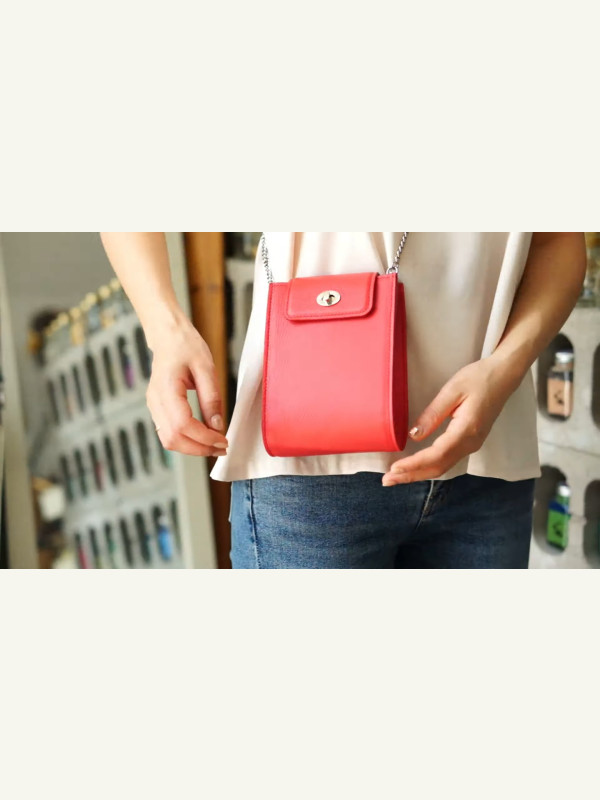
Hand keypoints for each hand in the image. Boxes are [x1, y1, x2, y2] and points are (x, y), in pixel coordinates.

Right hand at [145, 320, 228, 456]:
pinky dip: (185, 440)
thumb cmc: (185, 346)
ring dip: (192, 448)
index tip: (222, 440)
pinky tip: (202, 437)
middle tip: (221, 448)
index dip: (204, 438)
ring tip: (214, 445)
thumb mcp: (206, 368)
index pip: (183, 425)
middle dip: (199, 448)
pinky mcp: (157, 408)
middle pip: (173, 438)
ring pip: (168, 440)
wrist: (168, 336)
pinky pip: (168, 432)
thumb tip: (217, 425)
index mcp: (166, 388)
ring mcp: (153, 406)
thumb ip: (212, 398)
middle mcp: (155, 400)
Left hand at [381, 356, 520, 484]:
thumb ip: (432, 414)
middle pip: (438, 467)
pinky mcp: (470, 442)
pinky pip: (447, 460)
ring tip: (396, 477)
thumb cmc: (479, 378)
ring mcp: (472, 445)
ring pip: (443, 467)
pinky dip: (429, 466)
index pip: (436, 455)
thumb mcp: (452, 390)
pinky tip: (415, 467)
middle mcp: (471, 443)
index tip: (394, 469)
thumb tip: (413, 435)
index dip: (413, 464)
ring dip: (418, 473)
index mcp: (467, 430)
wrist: (504, 376)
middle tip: (387, 481)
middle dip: (411, 475)